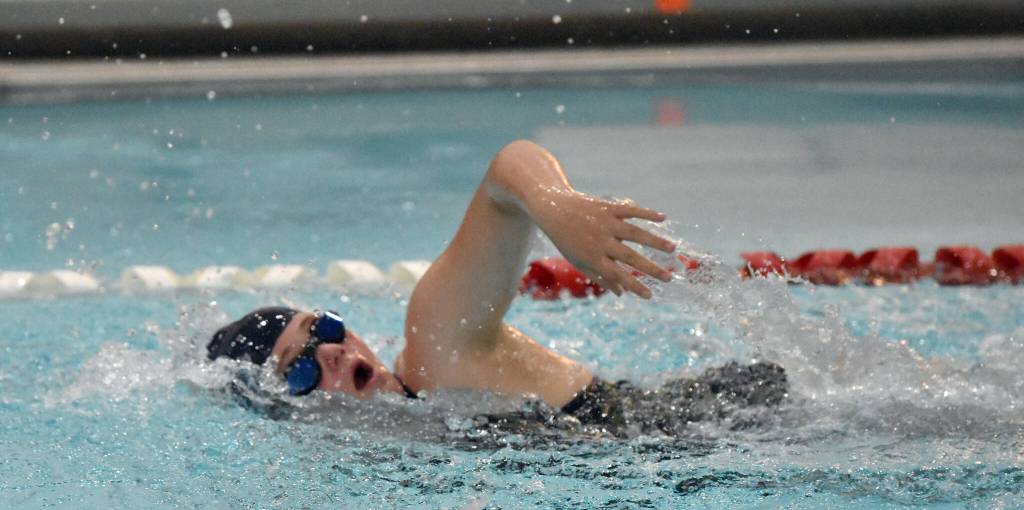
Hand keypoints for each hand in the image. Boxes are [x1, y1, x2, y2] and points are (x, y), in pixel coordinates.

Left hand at [530, 187, 675, 297]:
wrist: (553, 209)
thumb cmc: (567, 240)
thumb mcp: (579, 262)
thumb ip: (601, 277)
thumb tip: (623, 293)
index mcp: (593, 257)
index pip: (617, 275)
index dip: (634, 286)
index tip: (650, 296)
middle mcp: (600, 241)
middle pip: (630, 257)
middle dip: (651, 268)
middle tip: (669, 278)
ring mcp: (605, 223)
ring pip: (634, 233)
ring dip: (654, 241)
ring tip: (672, 249)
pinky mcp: (608, 207)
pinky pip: (631, 210)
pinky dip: (647, 213)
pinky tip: (663, 218)